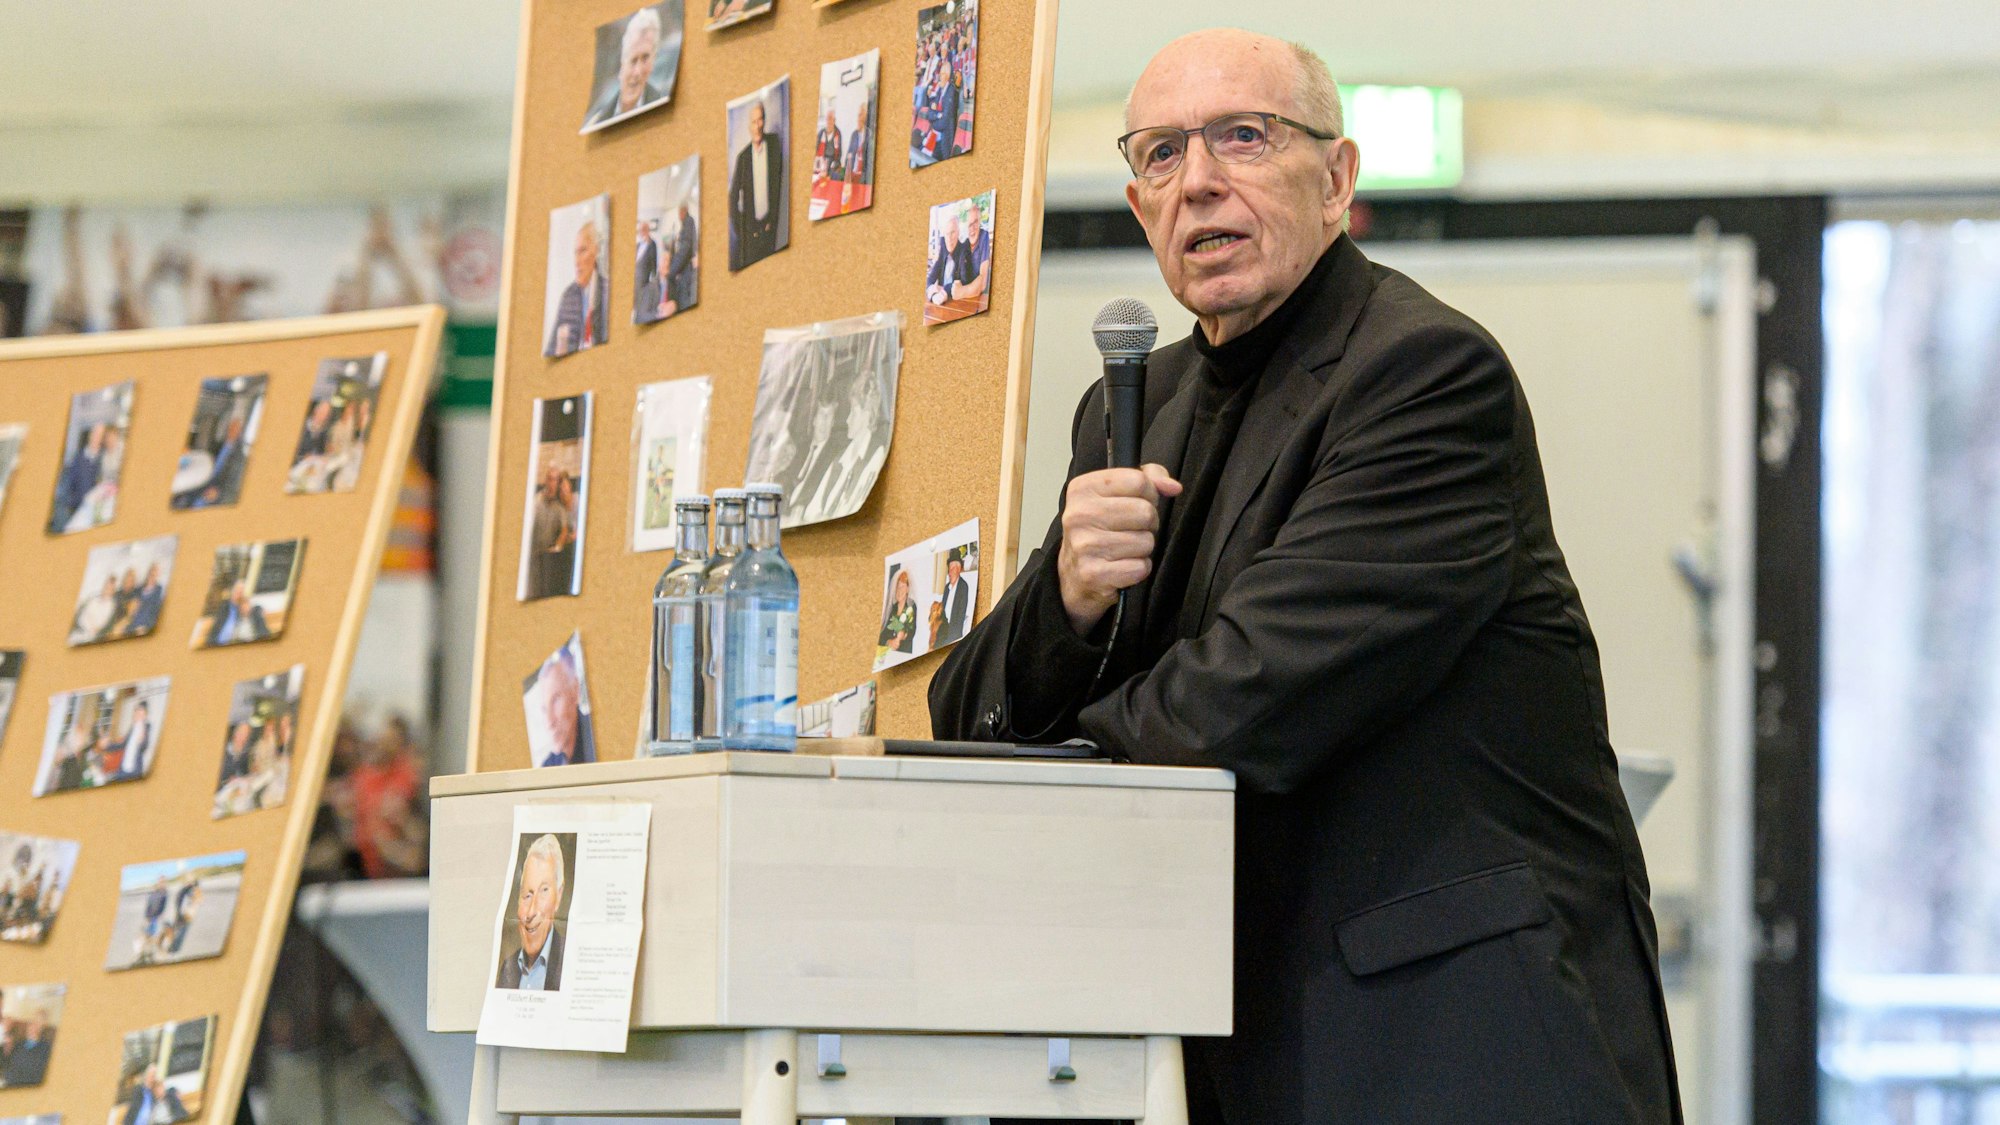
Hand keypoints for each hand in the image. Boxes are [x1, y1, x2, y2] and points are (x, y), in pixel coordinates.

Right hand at [1056, 463, 1181, 634]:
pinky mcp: (1093, 574)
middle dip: (1148, 523)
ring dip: (1142, 548)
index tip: (1137, 503)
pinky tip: (1121, 565)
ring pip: (1145, 542)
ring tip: (1124, 548)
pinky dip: (1137, 569)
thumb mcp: (1118, 493)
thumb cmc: (1101, 529)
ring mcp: (1084, 545)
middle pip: (1145, 512)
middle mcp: (1079, 514)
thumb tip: (1172, 487)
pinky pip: (1139, 567)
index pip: (1138, 480)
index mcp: (1083, 488)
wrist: (1074, 572)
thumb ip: (1149, 478)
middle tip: (1132, 529)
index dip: (1149, 494)